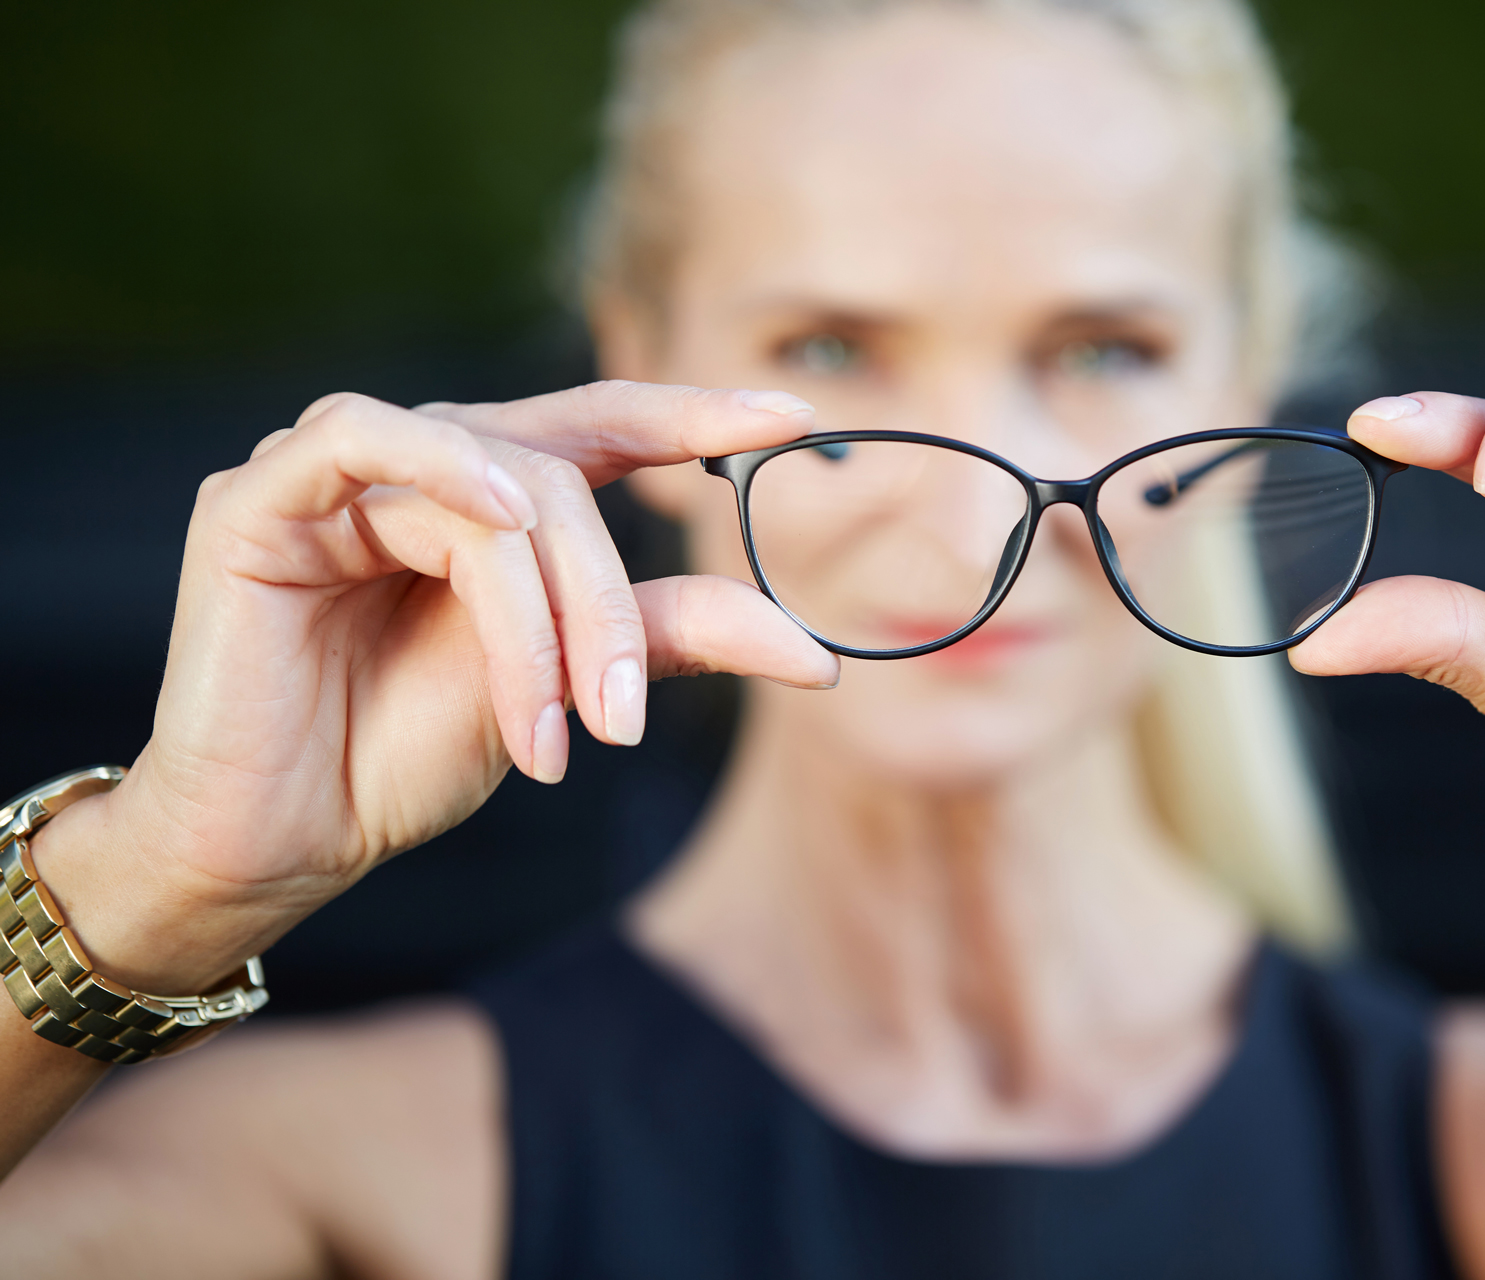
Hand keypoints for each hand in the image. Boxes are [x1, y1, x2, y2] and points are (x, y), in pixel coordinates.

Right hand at [32, 380, 837, 992]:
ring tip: (555, 720)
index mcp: (495, 501)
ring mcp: (342, 473)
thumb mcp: (569, 690)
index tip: (796, 419)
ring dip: (539, 607)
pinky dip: (443, 468)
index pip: (607, 428)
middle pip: (562, 477)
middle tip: (621, 722)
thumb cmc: (410, 752)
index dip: (697, 415)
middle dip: (607, 604)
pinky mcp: (261, 495)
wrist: (283, 838)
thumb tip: (814, 653)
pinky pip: (361, 437)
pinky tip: (497, 517)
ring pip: (490, 485)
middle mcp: (426, 469)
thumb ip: (669, 637)